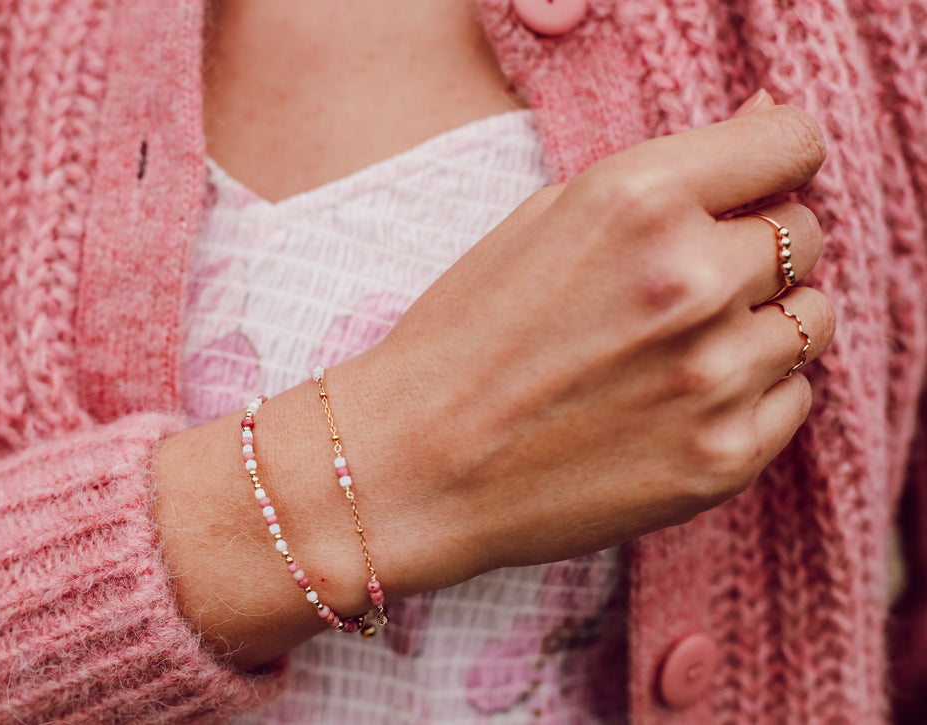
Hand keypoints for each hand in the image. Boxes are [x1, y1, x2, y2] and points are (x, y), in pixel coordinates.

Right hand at [154, 103, 833, 667]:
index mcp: (638, 200)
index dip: (772, 161)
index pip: (787, 142)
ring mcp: (713, 375)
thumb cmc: (466, 335)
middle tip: (688, 284)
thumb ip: (659, 178)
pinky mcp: (723, 457)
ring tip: (681, 347)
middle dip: (757, 250)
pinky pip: (795, 398)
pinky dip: (756, 392)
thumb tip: (764, 125)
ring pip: (809, 320)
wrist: (416, 463)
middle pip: (804, 236)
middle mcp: (690, 279)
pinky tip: (682, 399)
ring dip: (762, 323)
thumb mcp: (544, 220)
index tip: (754, 186)